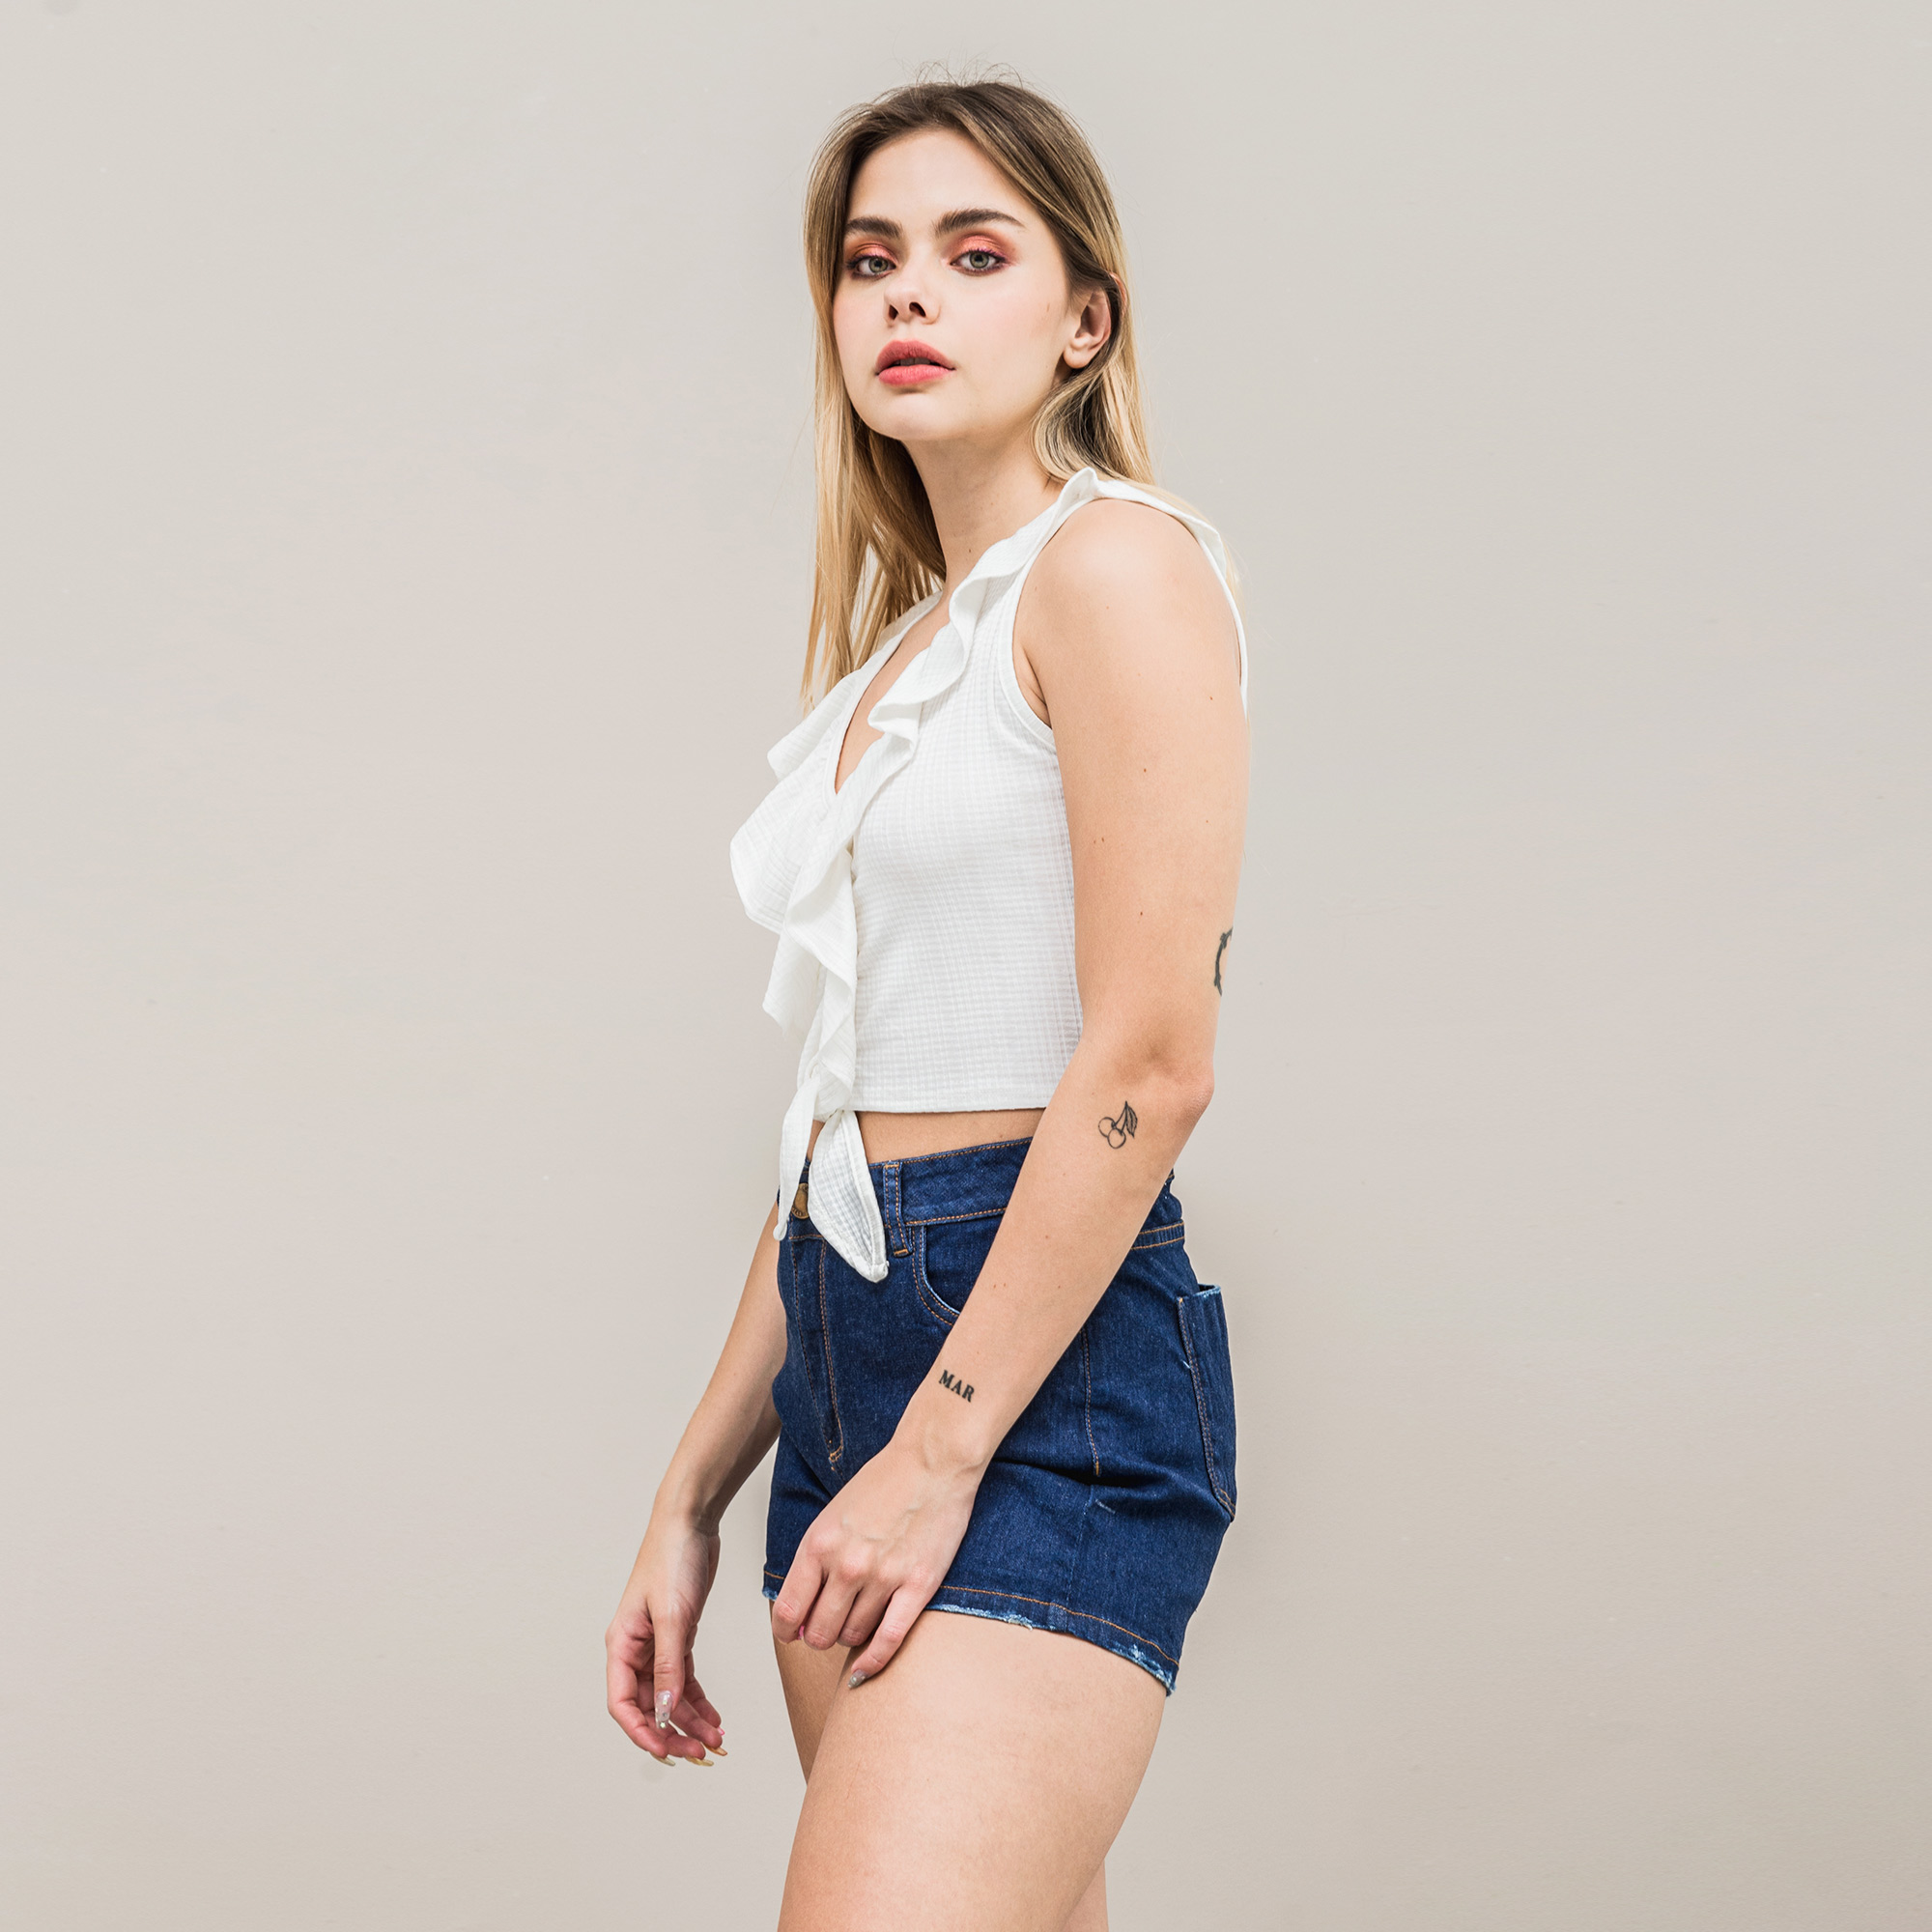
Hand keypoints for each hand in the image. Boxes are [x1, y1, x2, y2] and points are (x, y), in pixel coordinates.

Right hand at [605, 1512, 726, 1762]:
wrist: (691, 1521)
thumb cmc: (672, 1557)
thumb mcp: (673, 1615)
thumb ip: (669, 1665)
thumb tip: (664, 1709)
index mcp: (622, 1643)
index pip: (621, 1703)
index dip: (642, 1732)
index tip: (667, 1751)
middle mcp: (636, 1648)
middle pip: (647, 1705)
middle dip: (672, 1732)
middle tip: (700, 1753)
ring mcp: (657, 1643)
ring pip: (669, 1696)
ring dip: (690, 1720)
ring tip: (715, 1740)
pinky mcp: (678, 1635)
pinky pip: (684, 1679)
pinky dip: (698, 1700)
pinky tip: (714, 1717)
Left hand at [770, 1436, 980, 1685]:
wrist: (932, 1461)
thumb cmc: (883, 1484)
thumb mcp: (832, 1516)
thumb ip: (814, 1561)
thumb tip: (801, 1614)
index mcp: (819, 1543)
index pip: (788, 1611)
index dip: (786, 1630)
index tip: (793, 1631)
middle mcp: (847, 1564)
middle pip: (819, 1633)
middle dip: (819, 1636)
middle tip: (828, 1626)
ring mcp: (883, 1577)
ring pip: (852, 1637)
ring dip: (849, 1638)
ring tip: (857, 1620)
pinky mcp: (917, 1585)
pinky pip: (888, 1640)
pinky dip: (873, 1661)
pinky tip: (865, 1669)